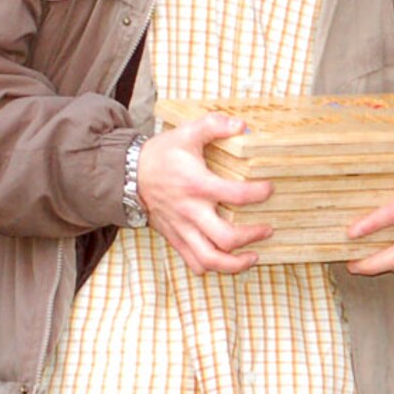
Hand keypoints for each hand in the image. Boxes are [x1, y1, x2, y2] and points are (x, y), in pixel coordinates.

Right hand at [138, 115, 274, 274]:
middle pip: (225, 238)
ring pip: (209, 259)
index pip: (234, 195)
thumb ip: (213, 125)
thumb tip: (241, 125)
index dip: (257, 193)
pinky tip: (229, 260)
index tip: (269, 189)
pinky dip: (213, 267)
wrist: (125, 175)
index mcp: (196, 185)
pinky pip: (194, 262)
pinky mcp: (175, 238)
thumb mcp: (185, 133)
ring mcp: (181, 229)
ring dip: (235, 264)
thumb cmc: (160, 155)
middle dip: (251, 237)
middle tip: (267, 229)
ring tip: (253, 257)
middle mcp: (190, 211)